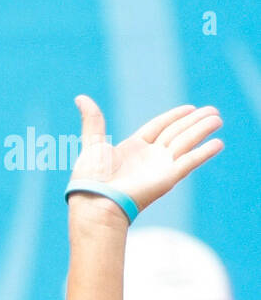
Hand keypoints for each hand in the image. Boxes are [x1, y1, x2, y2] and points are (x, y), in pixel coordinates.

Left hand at [71, 95, 223, 213]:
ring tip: (218, 119)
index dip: (174, 116)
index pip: (158, 127)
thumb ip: (93, 120)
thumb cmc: (90, 177)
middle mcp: (149, 157)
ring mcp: (160, 167)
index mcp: (133, 148)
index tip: (190, 107)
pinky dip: (204, 152)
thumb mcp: (92, 143)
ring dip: (202, 131)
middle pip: (176, 133)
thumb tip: (81, 97)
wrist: (97, 202)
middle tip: (213, 110)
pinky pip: (190, 162)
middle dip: (194, 121)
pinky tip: (217, 143)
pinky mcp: (168, 178)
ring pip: (186, 143)